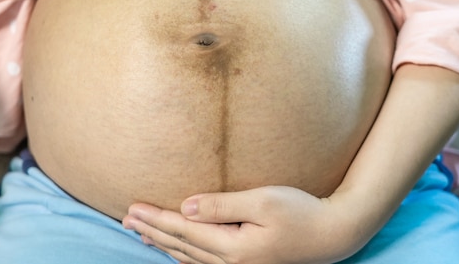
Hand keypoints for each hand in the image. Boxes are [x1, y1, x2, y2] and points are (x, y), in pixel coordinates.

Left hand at [123, 186, 367, 263]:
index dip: (156, 218)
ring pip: (188, 256)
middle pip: (180, 245)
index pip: (183, 230)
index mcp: (232, 247)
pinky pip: (203, 263)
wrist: (333, 234)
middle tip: (125, 219)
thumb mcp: (262, 201)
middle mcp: (231, 263)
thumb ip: (222, 205)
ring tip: (141, 233)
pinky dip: (183, 254)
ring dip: (163, 243)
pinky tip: (175, 251)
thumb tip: (186, 206)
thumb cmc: (300, 212)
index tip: (132, 208)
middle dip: (152, 231)